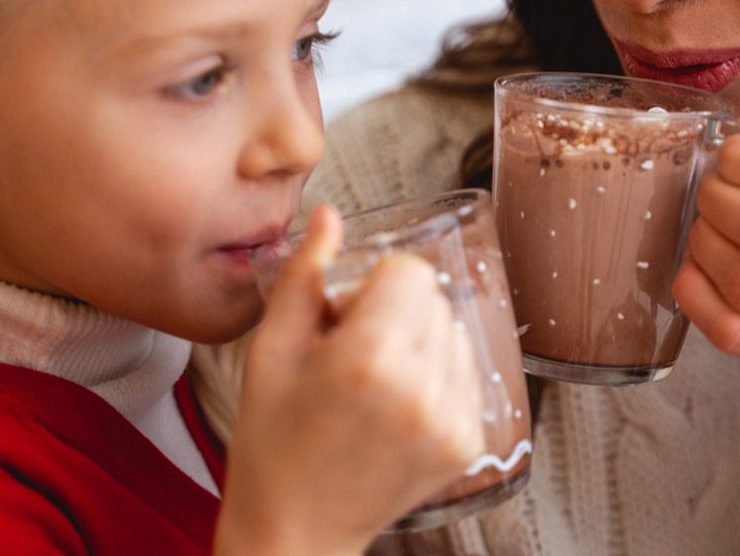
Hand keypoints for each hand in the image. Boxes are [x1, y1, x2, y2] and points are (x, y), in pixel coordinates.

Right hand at [214, 204, 484, 555]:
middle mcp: (420, 388)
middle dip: (397, 310)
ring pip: (456, 333)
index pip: (410, 271)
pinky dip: (438, 378)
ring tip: (374, 382)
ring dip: (421, 342)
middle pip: (435, 298)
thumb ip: (306, 274)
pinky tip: (396, 405)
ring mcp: (450, 419)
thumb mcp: (271, 350)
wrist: (294, 532)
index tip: (346, 314)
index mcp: (368, 358)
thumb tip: (330, 216)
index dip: (374, 284)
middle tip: (354, 350)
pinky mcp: (468, 443)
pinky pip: (468, 375)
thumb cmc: (273, 441)